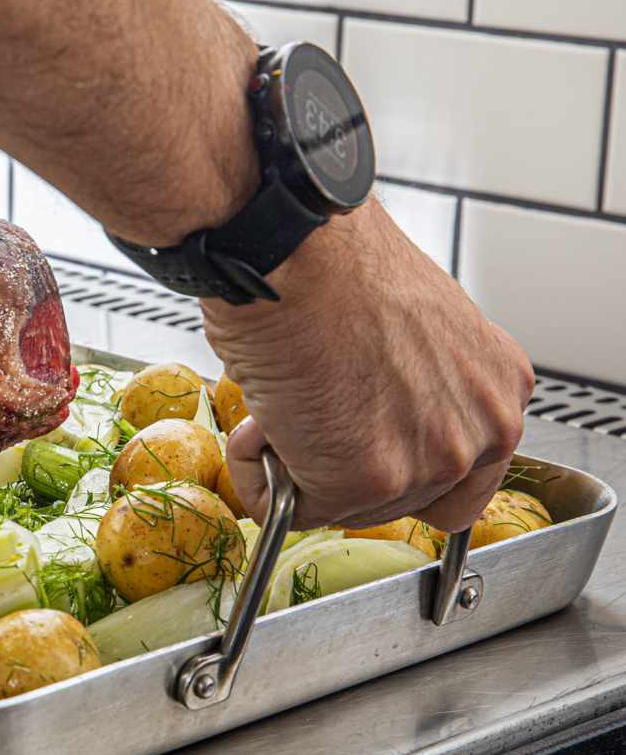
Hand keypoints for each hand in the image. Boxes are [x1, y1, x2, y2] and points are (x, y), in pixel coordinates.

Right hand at [208, 203, 532, 532]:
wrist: (292, 246)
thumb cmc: (331, 261)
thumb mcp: (411, 326)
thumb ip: (414, 383)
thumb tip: (368, 414)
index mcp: (499, 386)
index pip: (461, 472)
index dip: (394, 459)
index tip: (355, 441)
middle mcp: (483, 430)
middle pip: (405, 499)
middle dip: (342, 464)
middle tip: (304, 412)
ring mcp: (428, 463)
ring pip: (345, 508)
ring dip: (295, 464)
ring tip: (279, 400)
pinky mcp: (365, 482)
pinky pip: (286, 506)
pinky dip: (254, 470)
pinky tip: (259, 413)